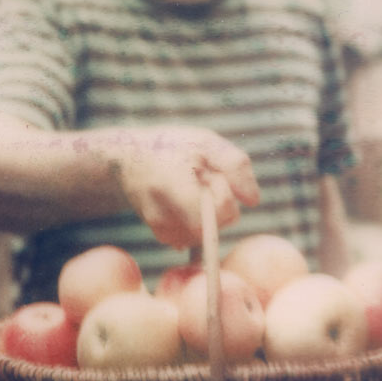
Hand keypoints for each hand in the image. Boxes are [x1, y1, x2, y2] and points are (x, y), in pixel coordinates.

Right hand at [113, 126, 259, 248]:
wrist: (128, 161)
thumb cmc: (173, 148)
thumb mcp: (205, 142)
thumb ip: (235, 166)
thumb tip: (253, 201)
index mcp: (171, 186)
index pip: (215, 212)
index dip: (223, 194)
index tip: (212, 175)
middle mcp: (161, 214)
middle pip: (213, 227)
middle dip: (217, 206)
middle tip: (202, 182)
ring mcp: (161, 229)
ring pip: (206, 235)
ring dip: (209, 214)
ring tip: (192, 191)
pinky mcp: (163, 236)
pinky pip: (196, 238)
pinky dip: (199, 222)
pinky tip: (187, 203)